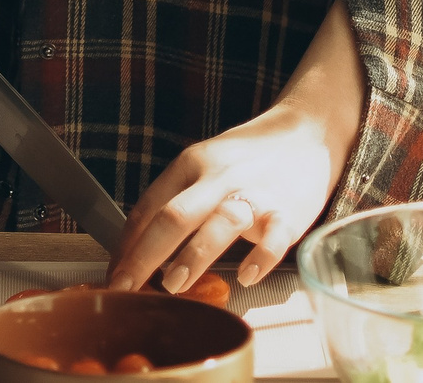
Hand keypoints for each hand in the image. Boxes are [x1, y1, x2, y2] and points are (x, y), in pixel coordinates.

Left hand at [105, 105, 341, 293]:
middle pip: (173, 216)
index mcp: (190, 164)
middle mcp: (218, 177)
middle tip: (126, 289)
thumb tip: (141, 248)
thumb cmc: (249, 157)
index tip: (114, 276)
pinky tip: (246, 277)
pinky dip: (259, 258)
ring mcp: (253, 194)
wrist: (308, 132)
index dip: (126, 245)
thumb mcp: (205, 165)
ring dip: (193, 256)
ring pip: (218, 224)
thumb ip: (178, 199)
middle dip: (145, 256)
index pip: (148, 207)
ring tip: (173, 285)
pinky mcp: (288, 212)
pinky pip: (273, 238)